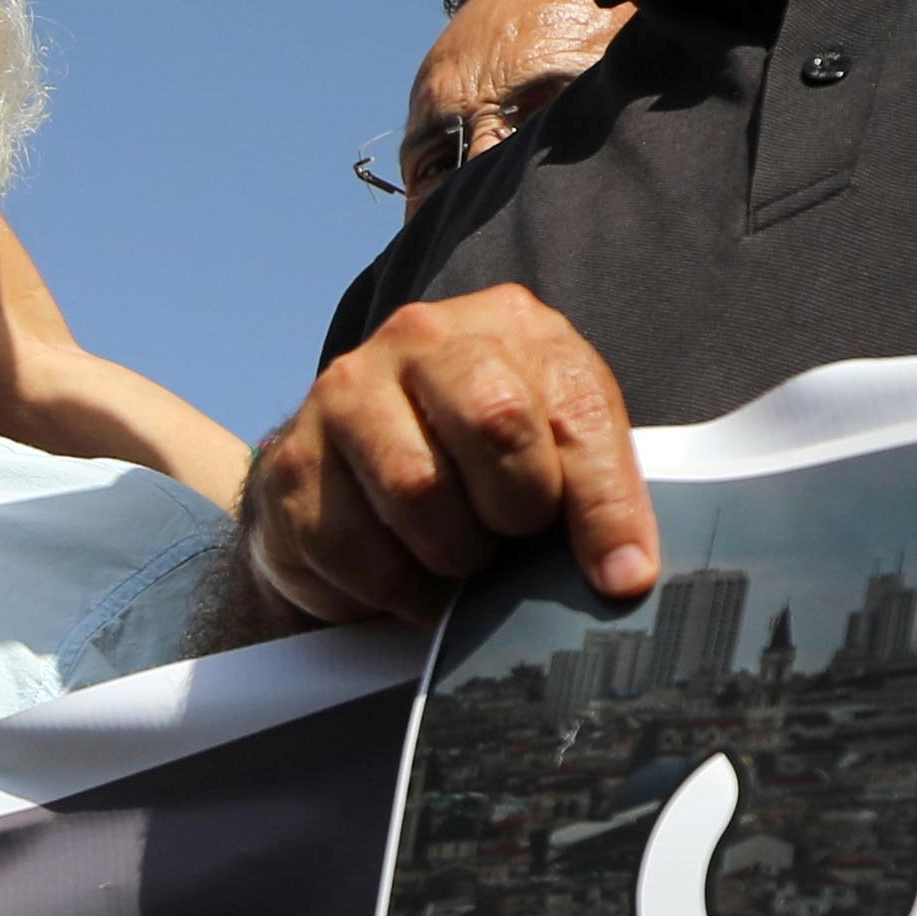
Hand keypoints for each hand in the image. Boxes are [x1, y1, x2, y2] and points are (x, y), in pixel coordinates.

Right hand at [241, 283, 658, 624]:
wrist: (352, 474)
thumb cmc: (474, 466)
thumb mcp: (551, 452)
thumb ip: (593, 491)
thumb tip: (624, 576)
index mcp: (509, 325)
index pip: (576, 411)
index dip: (606, 504)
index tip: (622, 577)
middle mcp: (421, 337)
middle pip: (496, 421)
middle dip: (516, 508)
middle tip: (510, 538)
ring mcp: (346, 390)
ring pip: (418, 490)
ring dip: (452, 555)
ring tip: (457, 556)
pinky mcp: (291, 459)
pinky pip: (353, 548)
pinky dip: (394, 590)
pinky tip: (407, 579)